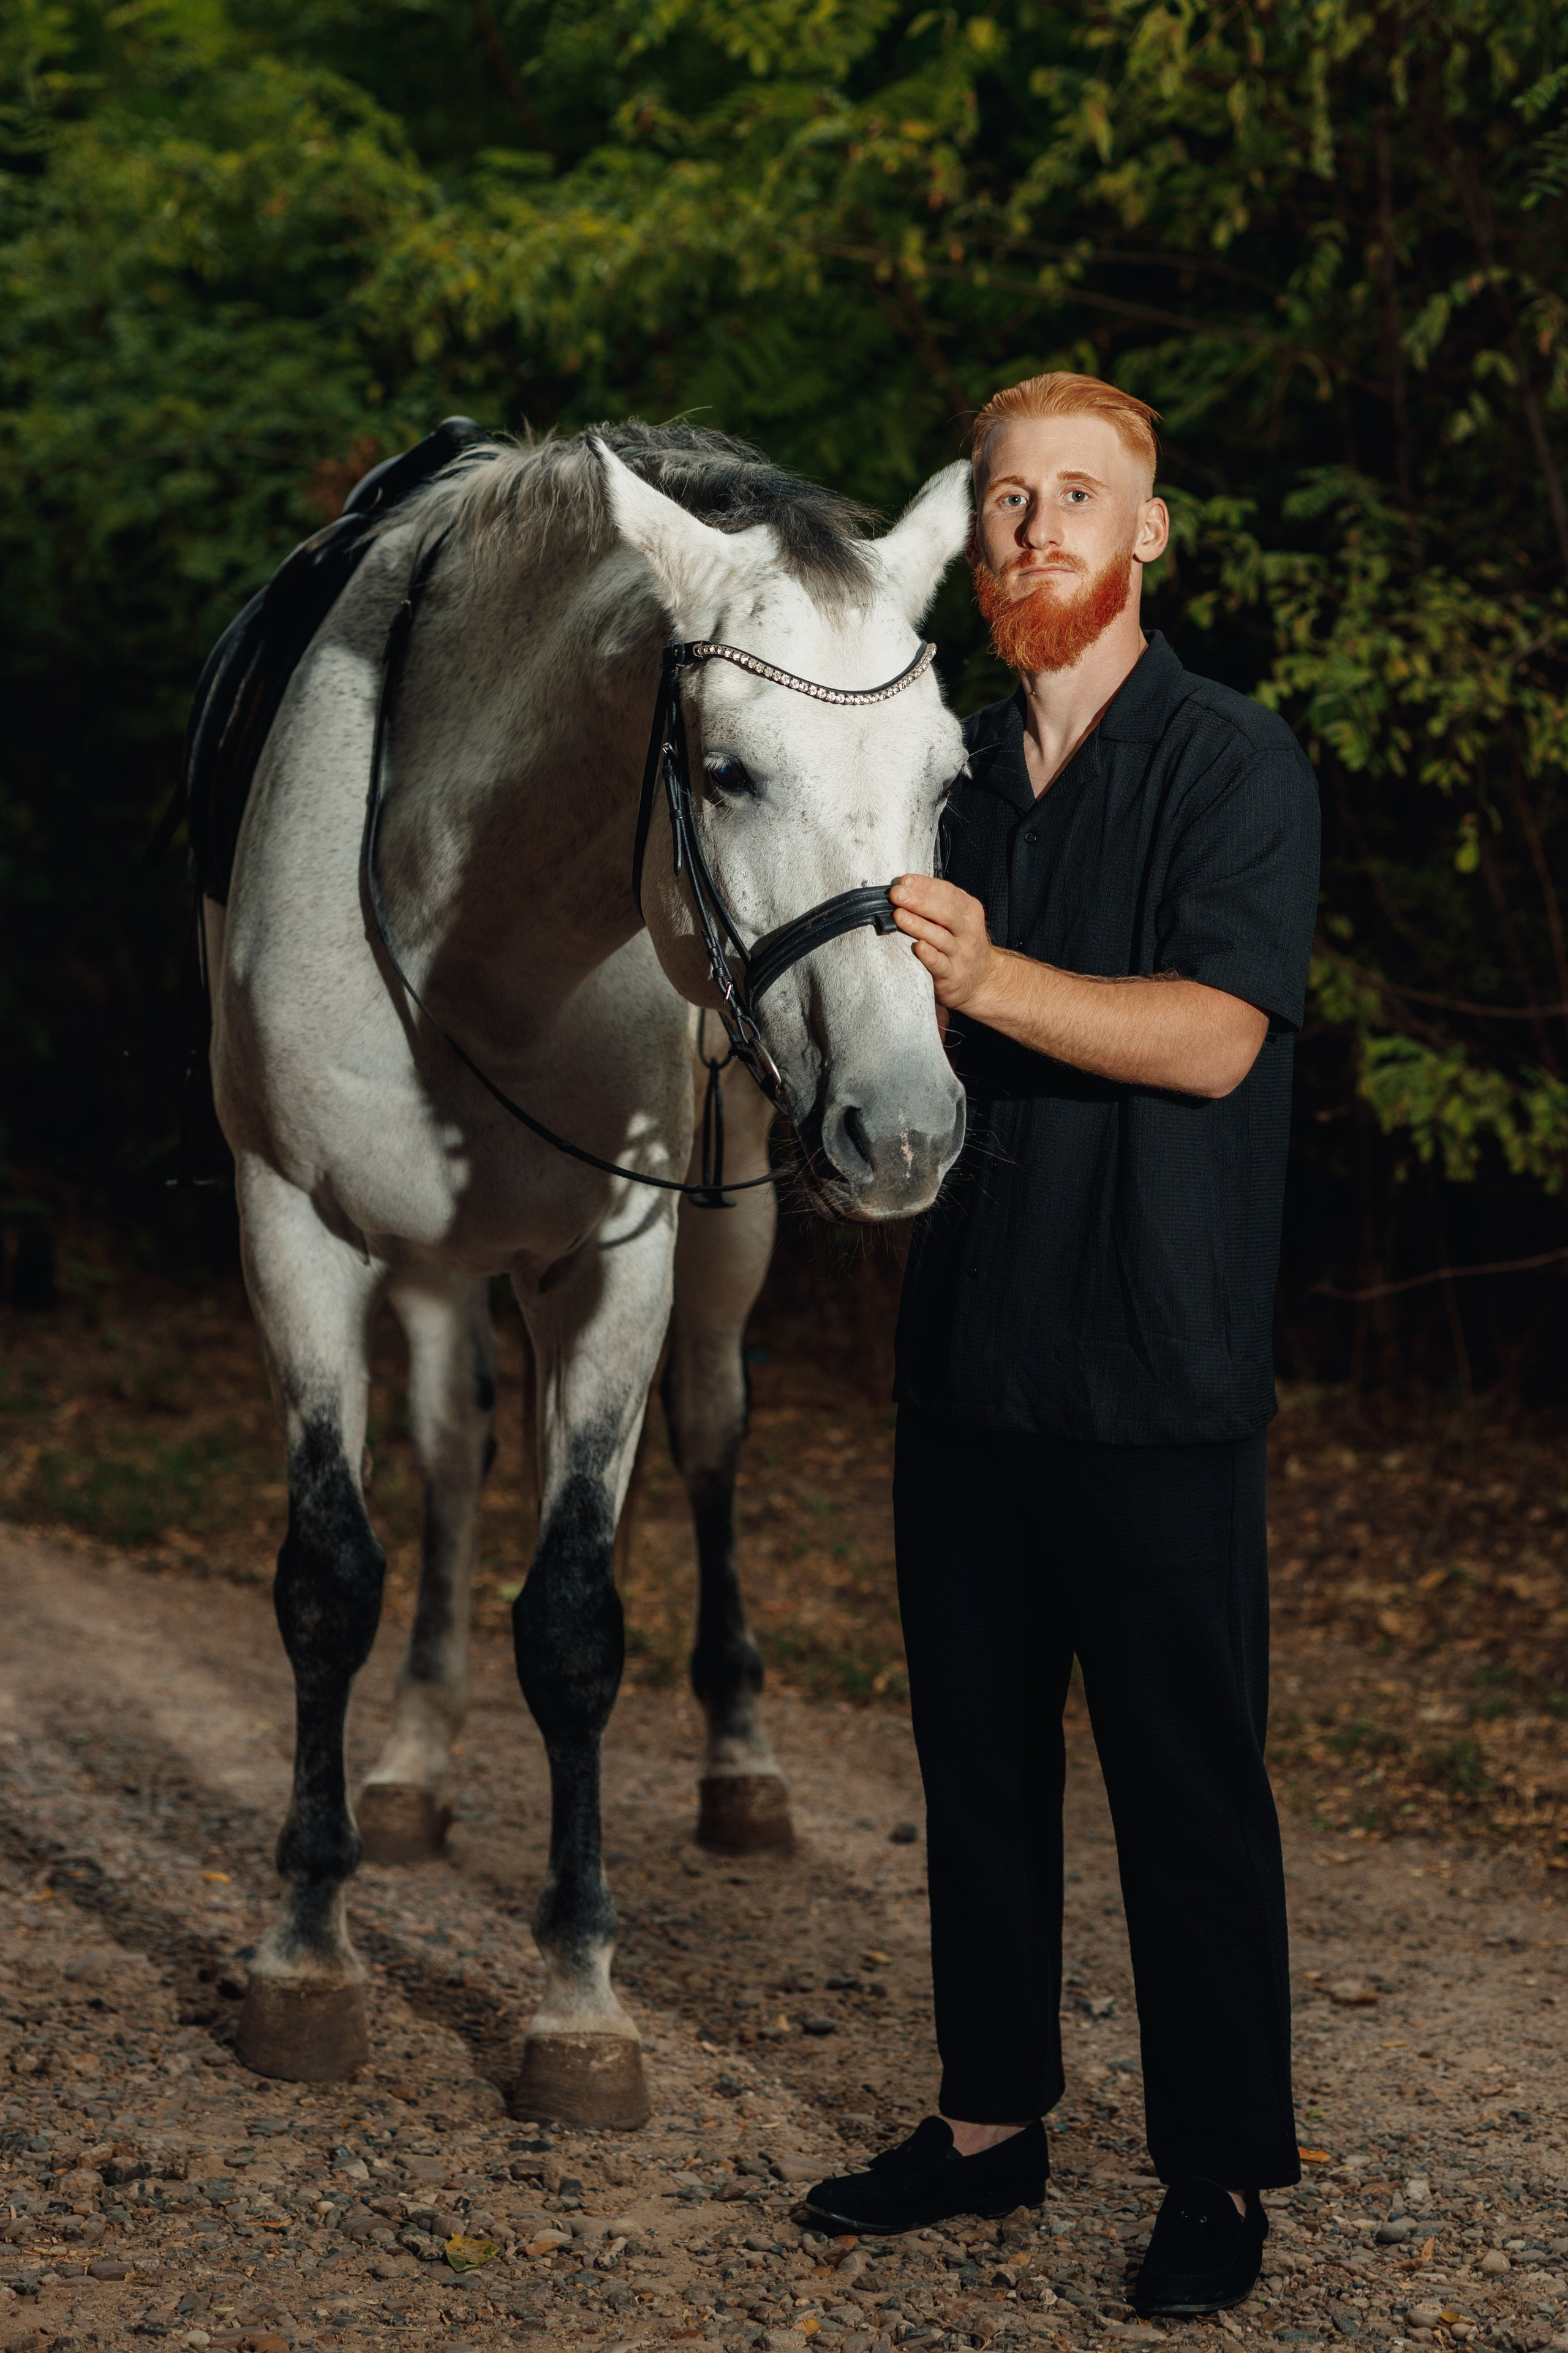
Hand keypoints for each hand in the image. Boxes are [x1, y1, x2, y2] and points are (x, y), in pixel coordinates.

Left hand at [890, 875, 999, 1011]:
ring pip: (941, 937)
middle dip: (919, 901)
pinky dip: (929, 955)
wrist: (981, 979)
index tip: (904, 881)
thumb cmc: (960, 942)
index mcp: (970, 911)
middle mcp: (969, 931)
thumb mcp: (958, 918)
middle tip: (897, 895)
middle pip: (945, 913)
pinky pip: (940, 965)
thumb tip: (904, 887)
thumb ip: (936, 903)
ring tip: (898, 916)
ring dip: (919, 925)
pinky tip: (917, 947)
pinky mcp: (953, 976)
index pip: (948, 893)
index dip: (926, 885)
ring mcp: (962, 954)